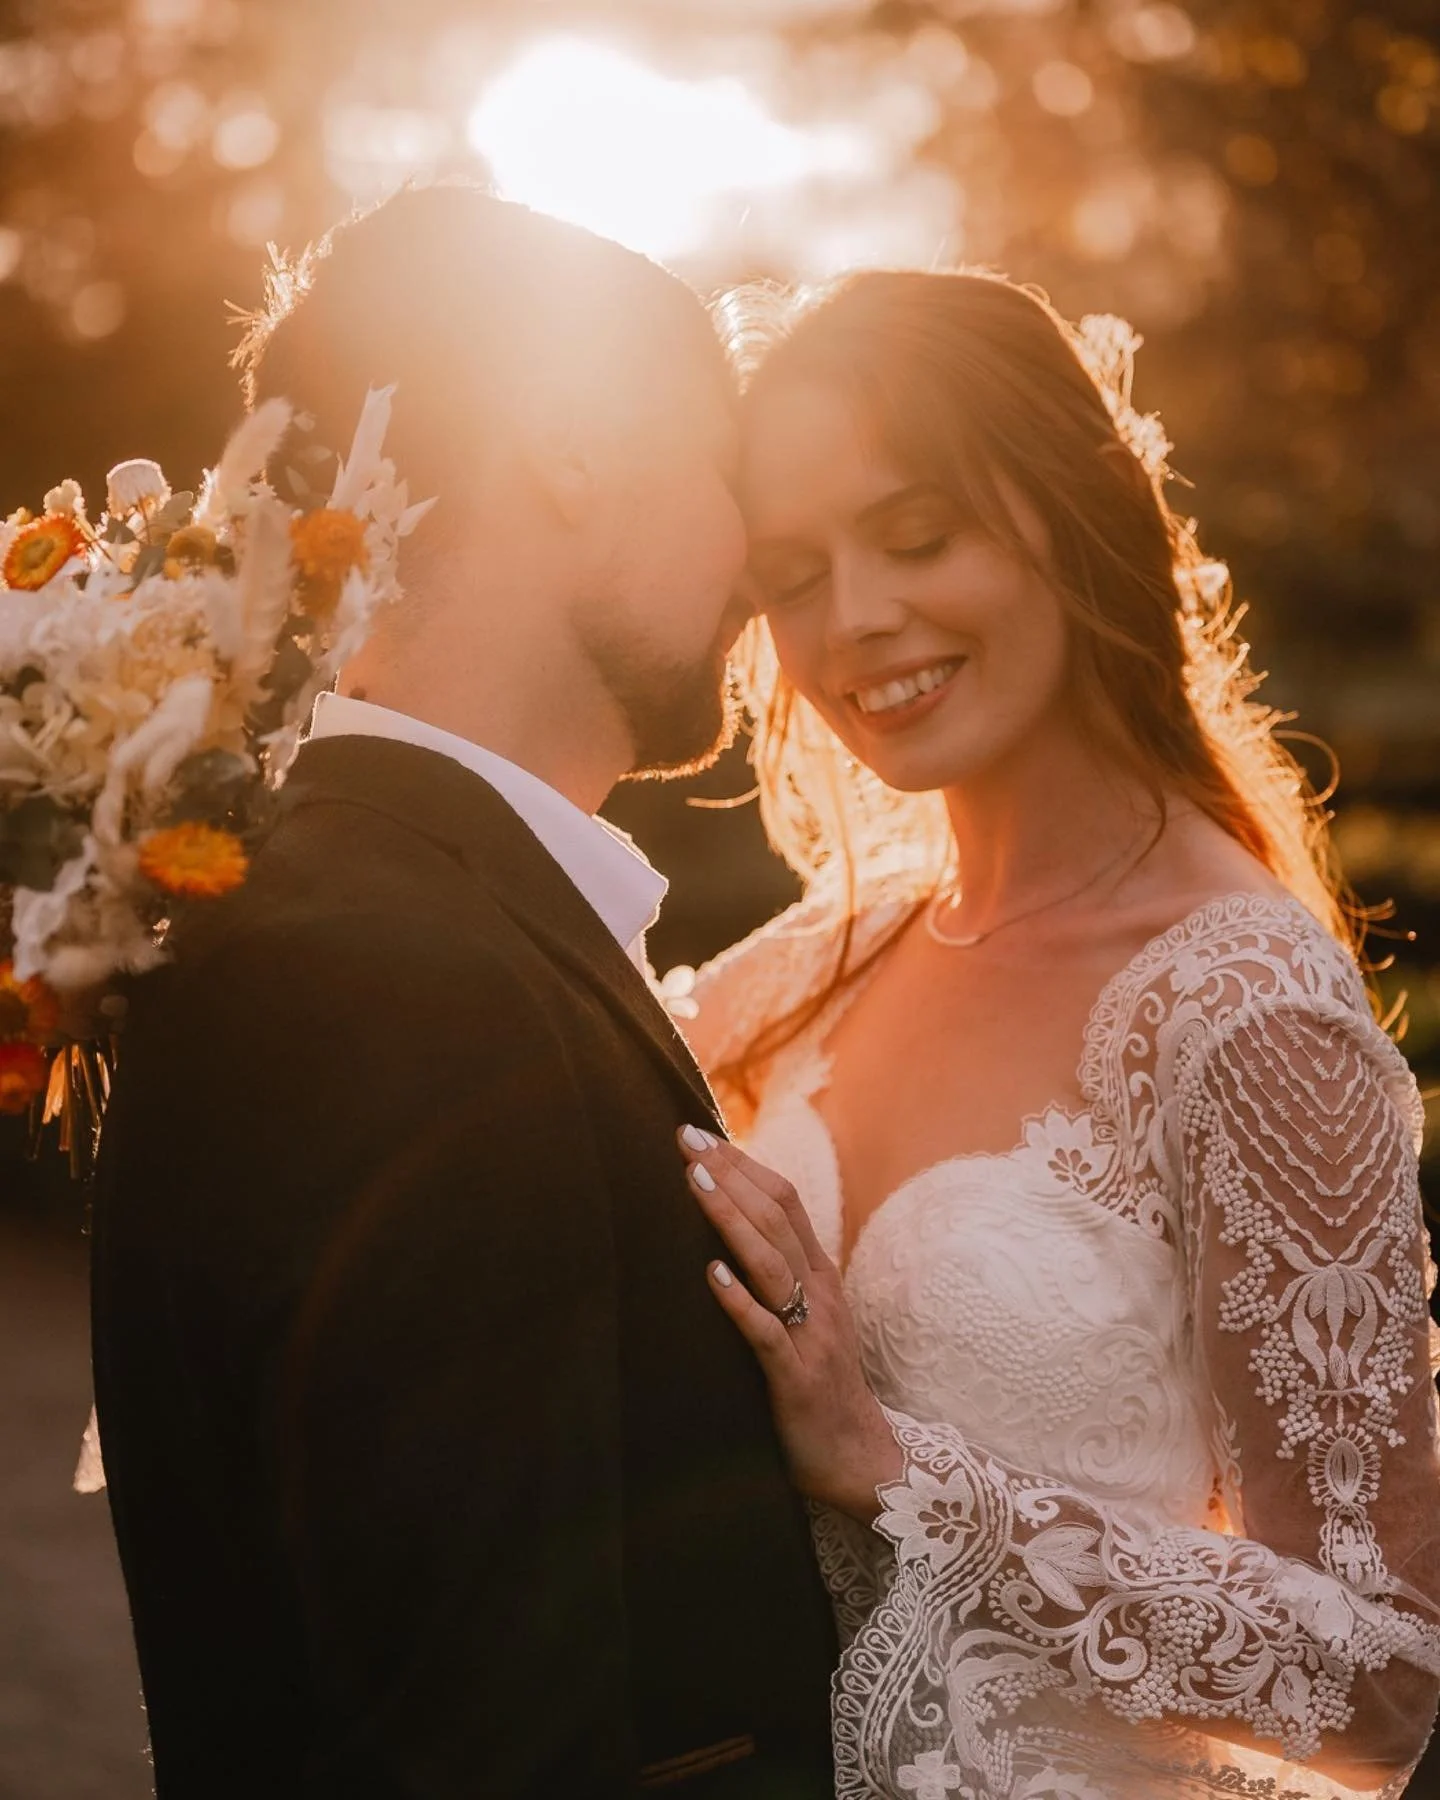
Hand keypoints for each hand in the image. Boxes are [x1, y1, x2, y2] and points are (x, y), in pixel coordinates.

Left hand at [677, 1126, 901, 1520]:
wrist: (862, 1461)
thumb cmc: (821, 1386)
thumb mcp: (806, 1318)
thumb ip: (779, 1276)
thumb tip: (728, 1233)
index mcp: (820, 1275)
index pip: (784, 1201)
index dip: (744, 1165)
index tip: (701, 1135)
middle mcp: (820, 1295)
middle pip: (775, 1219)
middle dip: (729, 1174)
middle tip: (685, 1138)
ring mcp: (811, 1335)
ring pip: (770, 1263)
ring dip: (729, 1219)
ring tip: (693, 1182)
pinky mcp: (796, 1379)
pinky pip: (767, 1334)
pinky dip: (739, 1302)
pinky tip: (711, 1275)